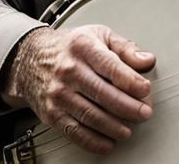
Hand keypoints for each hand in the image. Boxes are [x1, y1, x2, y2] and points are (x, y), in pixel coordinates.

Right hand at [1, 25, 155, 154]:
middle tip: (144, 113)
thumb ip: (125, 48)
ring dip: (113, 126)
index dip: (130, 80)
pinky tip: (107, 143)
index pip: (111, 66)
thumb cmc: (71, 46)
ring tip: (129, 130)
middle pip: (102, 93)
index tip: (145, 90)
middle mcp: (69, 70)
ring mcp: (59, 93)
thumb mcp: (99, 35)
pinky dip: (92, 141)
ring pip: (90, 115)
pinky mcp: (51, 113)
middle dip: (127, 107)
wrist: (31, 58)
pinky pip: (74, 131)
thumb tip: (147, 60)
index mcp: (84, 47)